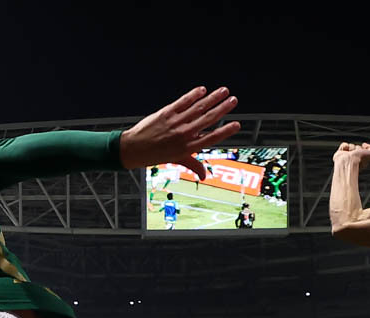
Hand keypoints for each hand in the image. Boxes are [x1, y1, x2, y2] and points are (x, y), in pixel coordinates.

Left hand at [120, 87, 240, 178]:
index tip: (236, 124)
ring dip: (212, 98)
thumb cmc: (155, 155)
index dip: (225, 131)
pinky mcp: (166, 113)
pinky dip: (193, 95)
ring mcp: (175, 122)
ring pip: (198, 108)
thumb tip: (204, 176)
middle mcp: (183, 134)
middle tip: (233, 100)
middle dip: (222, 108)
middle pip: (208, 119)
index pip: (211, 138)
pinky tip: (202, 90)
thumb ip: (193, 165)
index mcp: (188, 148)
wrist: (133, 148)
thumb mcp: (176, 160)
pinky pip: (183, 102)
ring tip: (223, 90)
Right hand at [333, 142, 369, 165]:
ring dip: (351, 148)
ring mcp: (347, 156)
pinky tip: (345, 151)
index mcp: (361, 160)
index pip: (364, 150)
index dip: (364, 149)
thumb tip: (364, 144)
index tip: (363, 153)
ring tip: (350, 154)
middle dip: (357, 148)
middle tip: (356, 154)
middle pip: (357, 147)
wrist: (349, 161)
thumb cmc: (360, 160)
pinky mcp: (340, 153)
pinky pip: (344, 145)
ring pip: (351, 145)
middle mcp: (354, 158)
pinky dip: (345, 146)